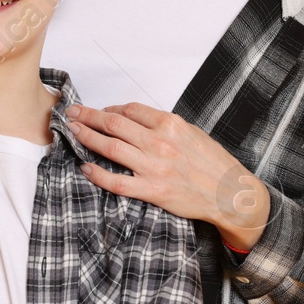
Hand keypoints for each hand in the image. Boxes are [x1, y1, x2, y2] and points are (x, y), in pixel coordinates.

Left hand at [67, 102, 270, 251]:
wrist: (231, 193)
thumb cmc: (213, 163)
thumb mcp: (191, 133)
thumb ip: (165, 127)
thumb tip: (138, 122)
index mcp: (170, 124)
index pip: (130, 110)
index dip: (109, 109)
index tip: (100, 112)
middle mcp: (160, 142)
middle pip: (114, 124)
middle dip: (88, 117)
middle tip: (72, 114)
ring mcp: (154, 167)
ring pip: (110, 148)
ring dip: (87, 138)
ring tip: (72, 133)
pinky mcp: (153, 191)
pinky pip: (117, 182)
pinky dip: (97, 174)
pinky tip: (85, 168)